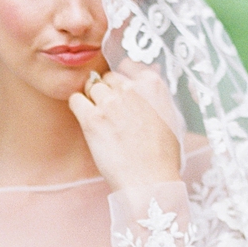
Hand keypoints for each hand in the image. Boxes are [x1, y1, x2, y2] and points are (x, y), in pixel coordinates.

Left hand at [68, 70, 181, 190]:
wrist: (150, 180)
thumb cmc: (163, 155)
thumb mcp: (171, 117)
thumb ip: (157, 94)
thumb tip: (151, 72)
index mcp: (152, 85)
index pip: (126, 66)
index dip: (121, 80)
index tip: (121, 93)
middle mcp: (130, 89)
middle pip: (107, 78)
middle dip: (107, 91)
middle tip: (111, 114)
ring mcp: (110, 103)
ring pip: (91, 88)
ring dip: (93, 100)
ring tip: (101, 121)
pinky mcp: (92, 119)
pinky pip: (75, 100)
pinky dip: (78, 107)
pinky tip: (87, 121)